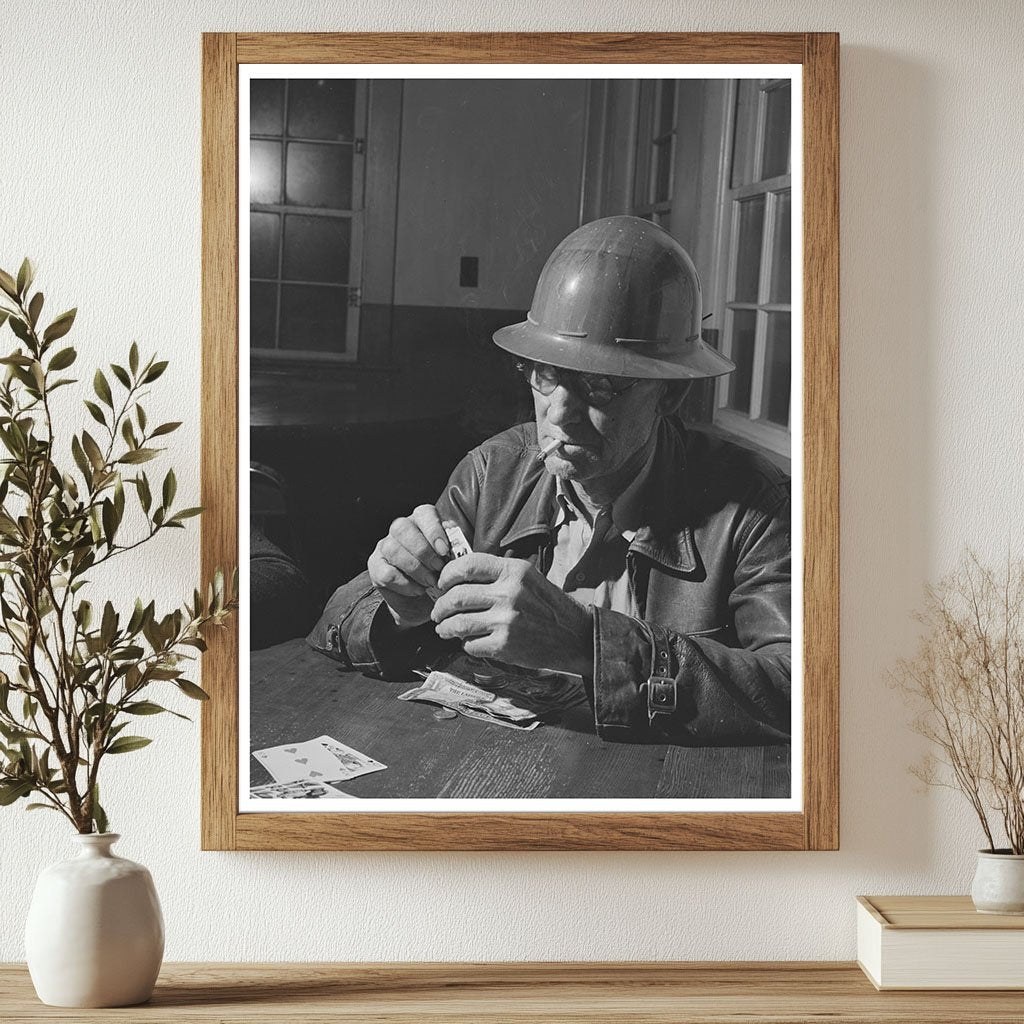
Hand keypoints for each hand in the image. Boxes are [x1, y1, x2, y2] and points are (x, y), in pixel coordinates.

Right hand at [367, 505, 450, 628]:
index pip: (424, 513)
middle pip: (402, 528)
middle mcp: (400, 529)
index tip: (444, 551)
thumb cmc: (441, 575)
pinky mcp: (375, 567)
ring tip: (430, 582)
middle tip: (438, 569)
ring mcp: (384, 546)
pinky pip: (386, 573)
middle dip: (423, 551)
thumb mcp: (452, 560)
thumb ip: (456, 549)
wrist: (423, 603)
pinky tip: (418, 590)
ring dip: (415, 569)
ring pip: (393, 549)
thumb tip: (459, 545)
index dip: (433, 530)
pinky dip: (405, 584)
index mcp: (421, 521)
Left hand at [431, 553, 593, 674]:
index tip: (442, 584)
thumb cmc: (548, 606)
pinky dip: (465, 644)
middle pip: (457, 596)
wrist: (575, 636)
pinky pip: (470, 644)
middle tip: (438, 612)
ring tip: (444, 629)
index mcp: (514, 571)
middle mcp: (509, 593)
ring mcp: (506, 620)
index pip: (468, 565)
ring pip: (458, 623)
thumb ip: (497, 575)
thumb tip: (458, 579)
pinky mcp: (505, 645)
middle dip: (440, 606)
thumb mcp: (528, 578)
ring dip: (445, 628)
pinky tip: (470, 642)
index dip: (447, 575)